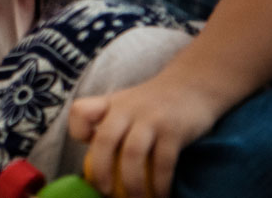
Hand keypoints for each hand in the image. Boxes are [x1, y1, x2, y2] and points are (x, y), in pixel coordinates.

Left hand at [71, 76, 223, 197]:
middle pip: (105, 140)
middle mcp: (126, 110)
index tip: (87, 146)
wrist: (193, 84)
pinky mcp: (174, 131)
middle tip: (105, 191)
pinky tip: (161, 195)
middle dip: (101, 171)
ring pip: (132, 154)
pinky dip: (160, 183)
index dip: (78, 130)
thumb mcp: (127, 104)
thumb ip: (113, 125)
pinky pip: (163, 162)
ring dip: (132, 183)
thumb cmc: (155, 102)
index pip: (80, 111)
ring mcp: (150, 119)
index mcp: (110, 104)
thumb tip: (101, 163)